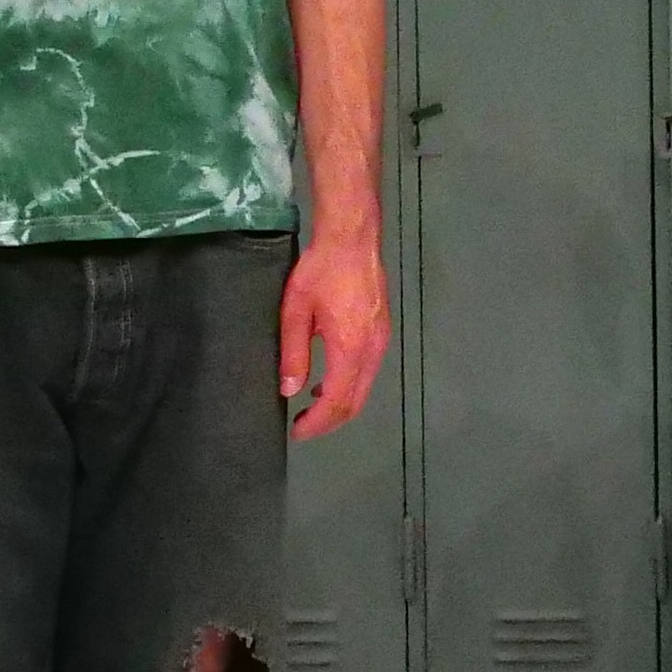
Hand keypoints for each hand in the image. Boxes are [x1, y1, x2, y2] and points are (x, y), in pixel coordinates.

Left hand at [283, 232, 393, 440]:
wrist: (352, 239)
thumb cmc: (320, 271)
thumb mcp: (295, 311)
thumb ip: (293, 353)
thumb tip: (289, 389)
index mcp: (349, 348)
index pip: (337, 401)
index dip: (317, 423)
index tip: (297, 432)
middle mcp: (372, 351)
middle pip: (356, 402)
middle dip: (330, 421)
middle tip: (303, 427)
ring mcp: (381, 342)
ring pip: (365, 389)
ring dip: (340, 404)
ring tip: (312, 407)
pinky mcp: (382, 332)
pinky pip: (368, 373)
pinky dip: (350, 386)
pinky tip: (329, 380)